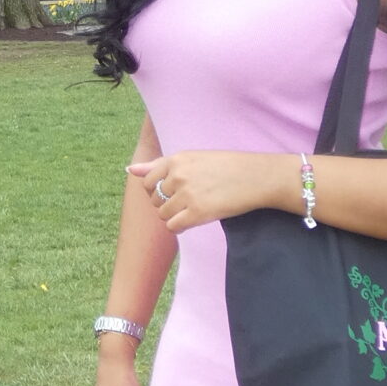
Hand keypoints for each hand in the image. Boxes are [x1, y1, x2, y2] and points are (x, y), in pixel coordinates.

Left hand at [128, 150, 287, 231]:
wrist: (257, 177)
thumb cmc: (227, 166)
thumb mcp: (193, 158)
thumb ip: (160, 165)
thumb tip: (129, 170)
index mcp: (177, 159)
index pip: (147, 180)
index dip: (157, 190)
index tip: (174, 192)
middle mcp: (178, 175)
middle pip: (154, 200)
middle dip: (166, 204)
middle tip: (188, 202)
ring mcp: (187, 194)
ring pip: (163, 215)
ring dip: (174, 217)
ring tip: (193, 210)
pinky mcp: (198, 213)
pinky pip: (173, 227)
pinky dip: (180, 227)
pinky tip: (193, 221)